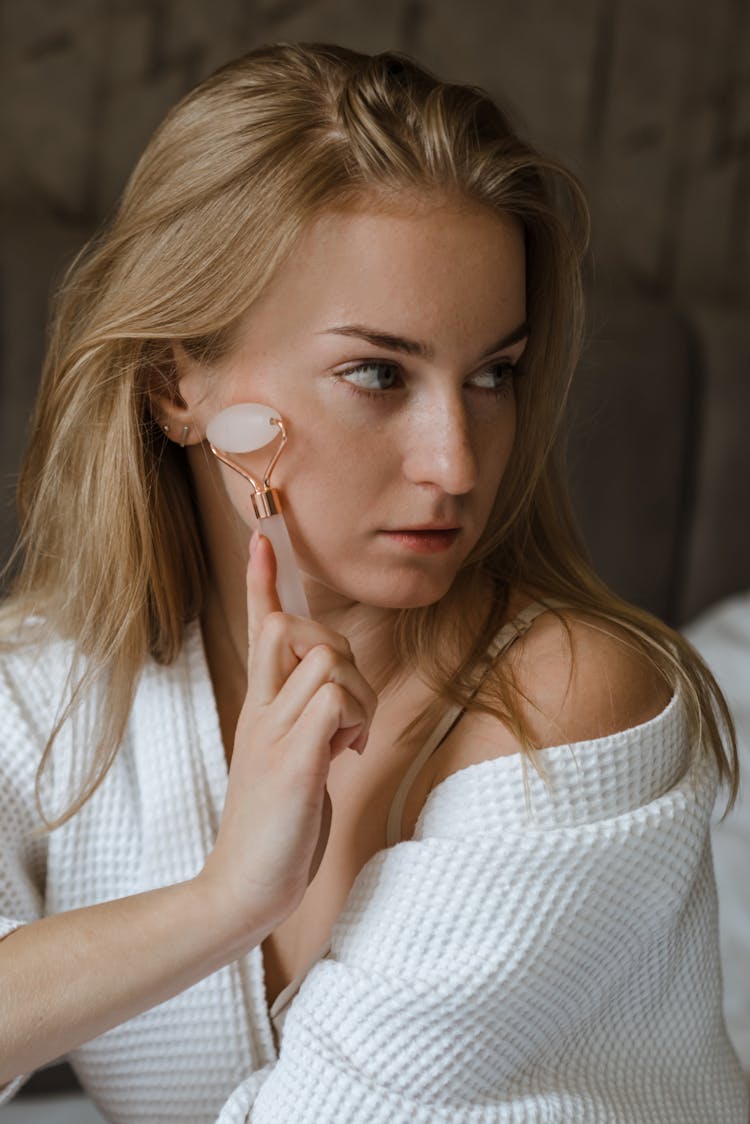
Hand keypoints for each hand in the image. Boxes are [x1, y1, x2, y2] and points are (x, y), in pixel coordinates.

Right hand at [201, 531, 377, 940]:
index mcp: (260, 708)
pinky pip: (336, 699)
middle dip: (333, 643)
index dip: (263, 583)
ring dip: (357, 690)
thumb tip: (345, 707)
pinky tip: (350, 753)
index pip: (259, 630)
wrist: (244, 884)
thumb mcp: (291, 761)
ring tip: (352, 738)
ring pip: (324, 658)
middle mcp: (262, 710)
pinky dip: (356, 716)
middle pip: (291, 627)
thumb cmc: (276, 825)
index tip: (261, 539)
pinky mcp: (293, 760)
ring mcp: (274, 733)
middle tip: (349, 702)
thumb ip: (311, 725)